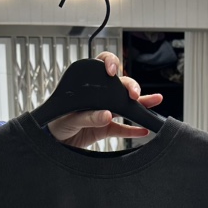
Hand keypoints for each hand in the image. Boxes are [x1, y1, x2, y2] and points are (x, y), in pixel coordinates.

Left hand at [48, 51, 162, 148]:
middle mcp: (98, 96)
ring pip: (126, 105)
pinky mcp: (106, 129)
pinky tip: (144, 130)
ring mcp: (104, 111)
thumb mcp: (69, 118)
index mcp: (86, 85)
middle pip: (119, 85)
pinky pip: (123, 129)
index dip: (110, 63)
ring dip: (141, 103)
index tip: (112, 71)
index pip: (100, 65)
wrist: (53, 144)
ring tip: (155, 101)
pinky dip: (133, 130)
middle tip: (134, 95)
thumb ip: (88, 117)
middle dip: (130, 86)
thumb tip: (107, 115)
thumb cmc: (55, 124)